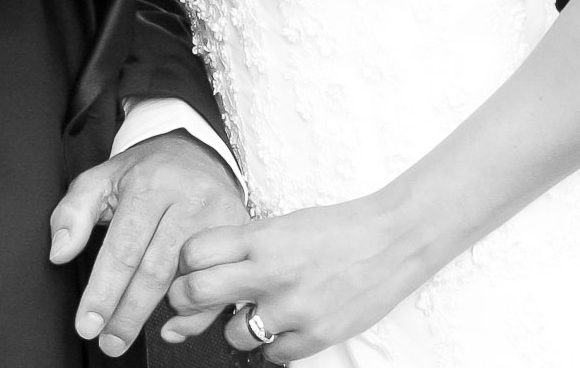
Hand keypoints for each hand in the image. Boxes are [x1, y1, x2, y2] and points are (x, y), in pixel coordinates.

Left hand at [50, 132, 247, 356]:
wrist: (195, 150)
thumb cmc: (145, 172)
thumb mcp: (101, 179)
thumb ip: (72, 213)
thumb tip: (60, 252)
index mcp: (151, 185)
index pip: (123, 248)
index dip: (103, 291)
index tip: (87, 324)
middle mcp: (190, 200)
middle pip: (156, 270)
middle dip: (128, 313)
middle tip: (109, 342)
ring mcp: (220, 217)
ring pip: (191, 280)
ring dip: (161, 313)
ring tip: (132, 329)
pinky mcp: (240, 232)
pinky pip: (219, 282)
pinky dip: (197, 312)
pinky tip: (173, 325)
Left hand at [166, 196, 427, 362]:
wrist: (393, 240)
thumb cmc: (337, 229)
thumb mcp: (284, 224)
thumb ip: (245, 246)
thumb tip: (202, 270)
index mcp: (262, 238)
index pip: (193, 253)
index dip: (185, 263)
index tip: (189, 269)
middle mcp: (271, 272)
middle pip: (195, 294)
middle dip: (186, 301)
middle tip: (193, 302)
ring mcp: (294, 308)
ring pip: (233, 334)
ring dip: (239, 327)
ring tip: (261, 311)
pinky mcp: (316, 336)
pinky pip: (272, 355)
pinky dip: (275, 344)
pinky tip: (288, 325)